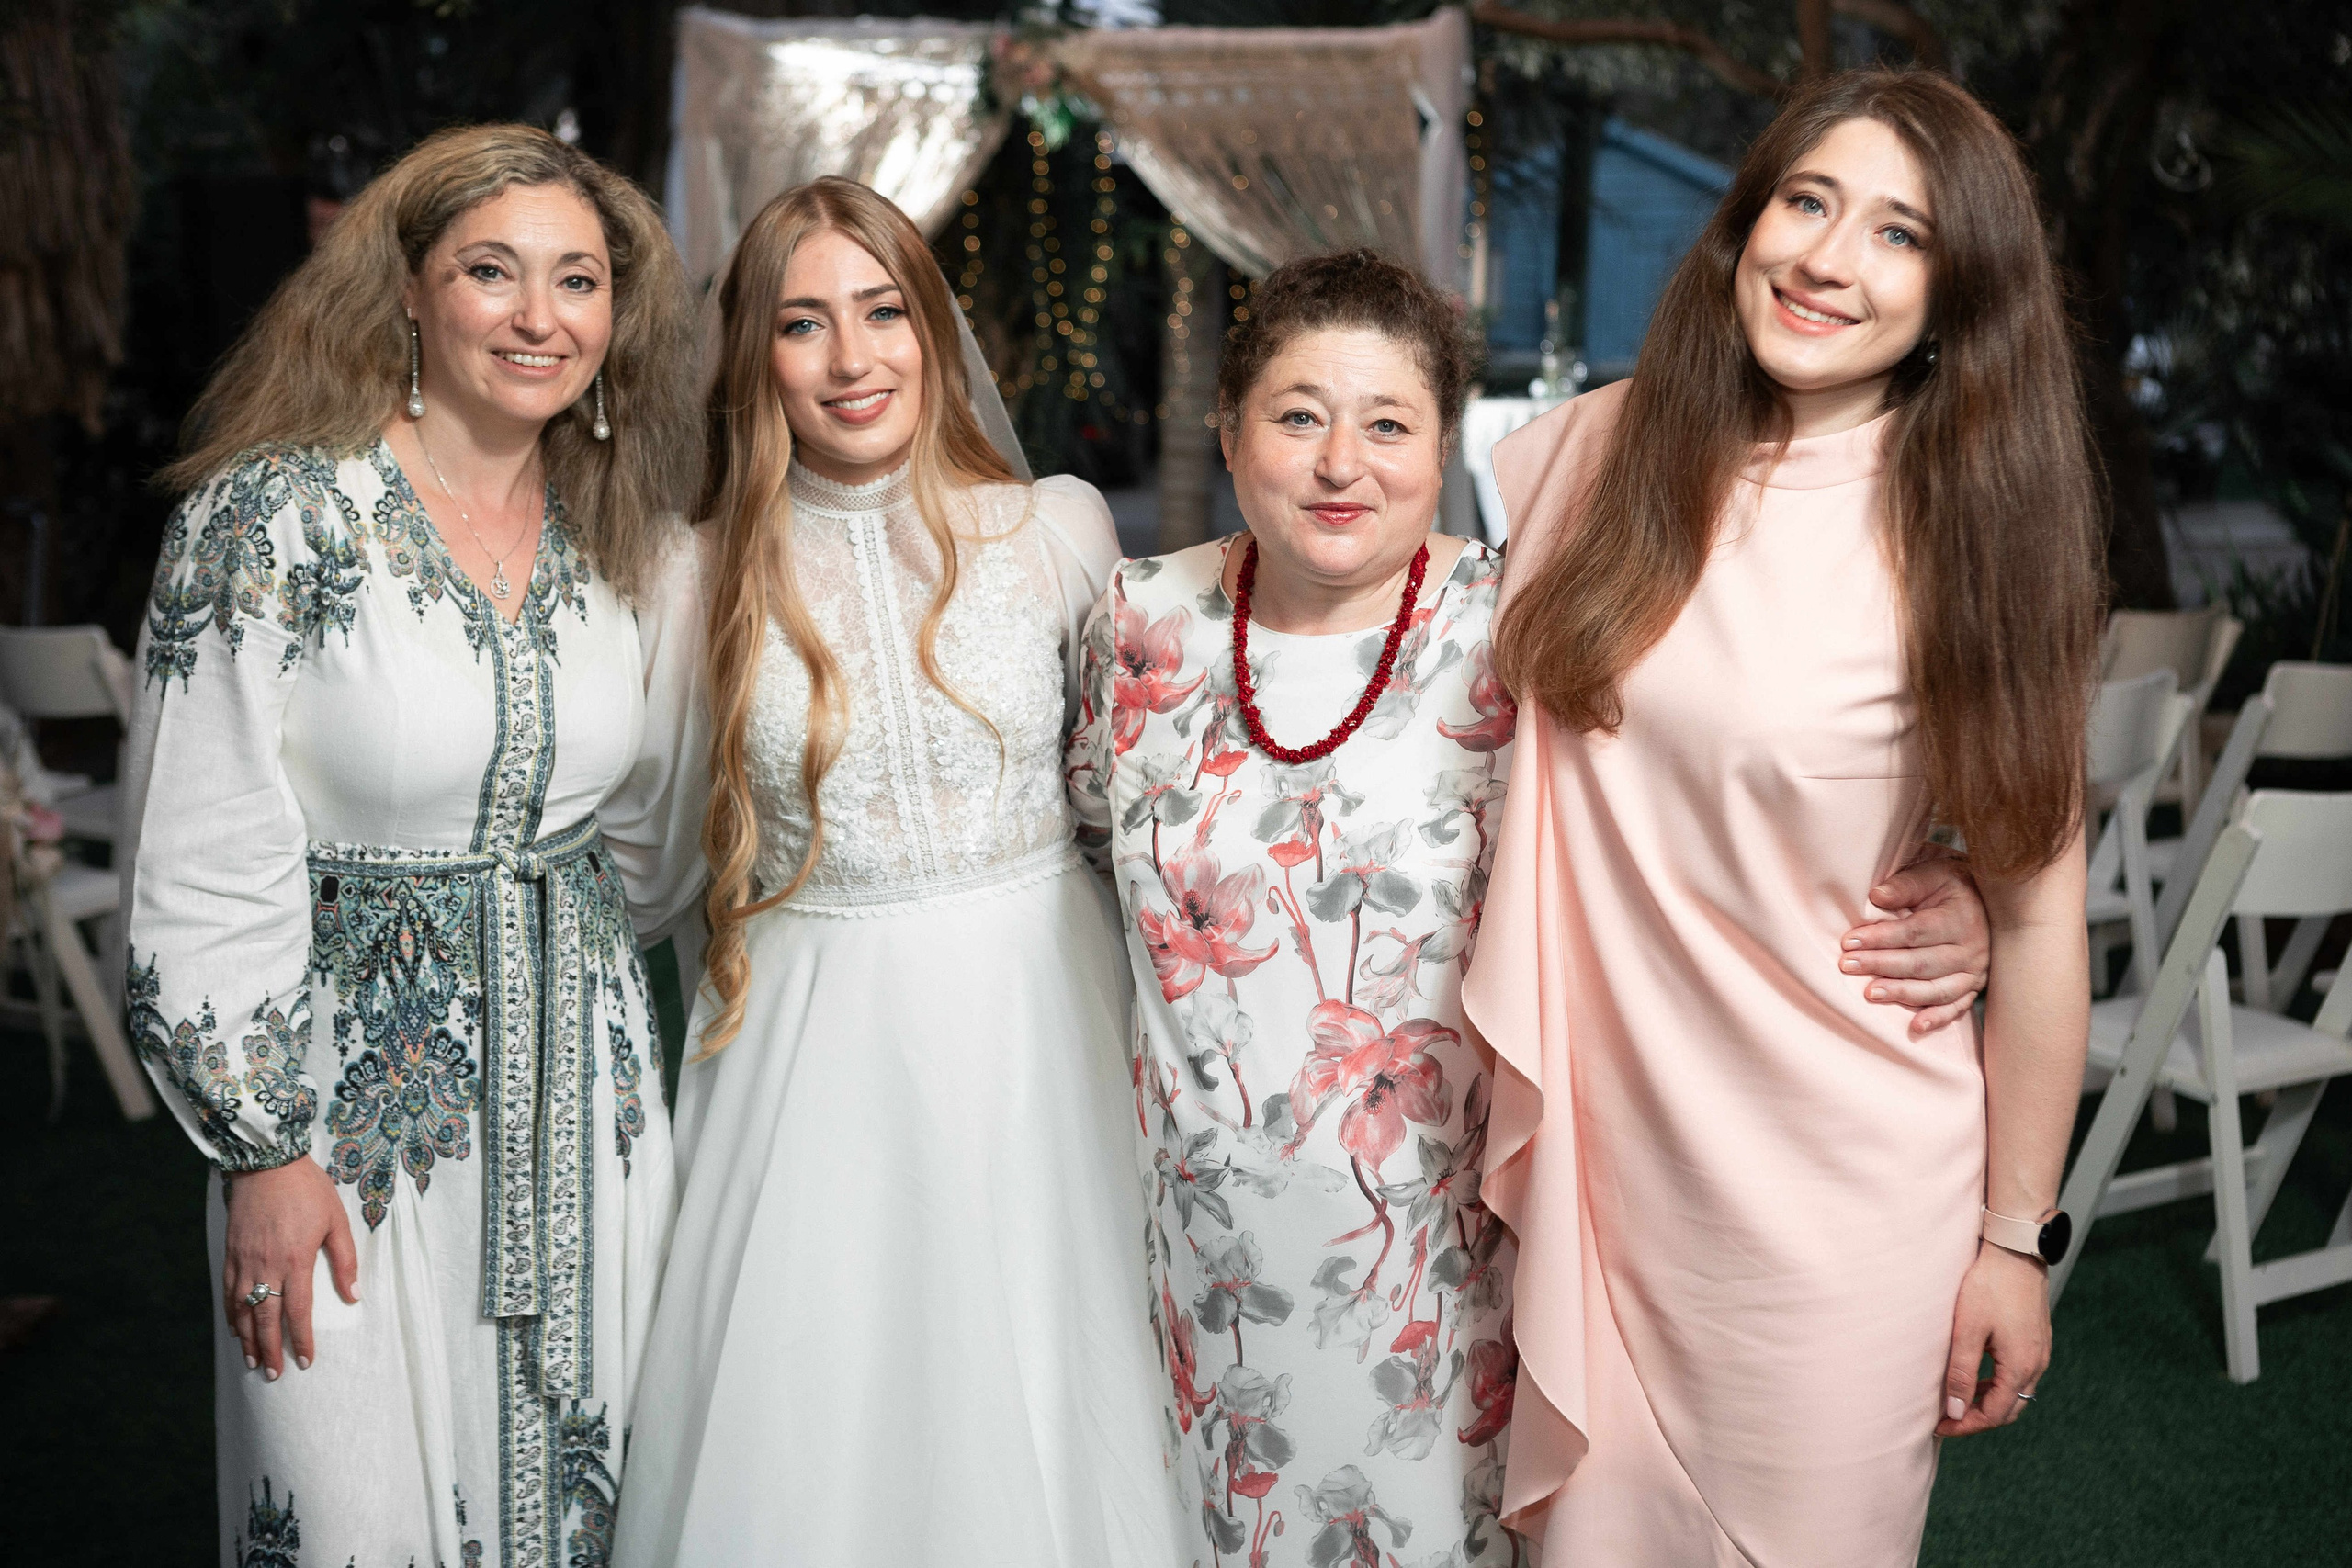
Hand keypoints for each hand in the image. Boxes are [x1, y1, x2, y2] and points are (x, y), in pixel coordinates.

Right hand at [221, 1158, 357, 1379]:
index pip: (299, 1310)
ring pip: (243, 1310)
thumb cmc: (307, 1190)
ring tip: (255, 1362)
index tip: (305, 1361)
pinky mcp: (229, 1253)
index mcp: (296, 1259)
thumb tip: (354, 1296)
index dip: (301, 1339)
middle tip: (275, 1375)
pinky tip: (235, 1330)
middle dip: (271, 1349)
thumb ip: (345, 1260)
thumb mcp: (336, 1220)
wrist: (265, 1162)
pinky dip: (231, 1315)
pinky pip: (227, 1292)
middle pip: (266, 1317)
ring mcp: (244, 1261)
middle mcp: (266, 1266)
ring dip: (248, 1339)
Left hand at [1843, 847, 1990, 1033]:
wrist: (1992, 899)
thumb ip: (1906, 884)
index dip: (1881, 938)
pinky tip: (1916, 1027)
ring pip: (1937, 988)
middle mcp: (1972, 947)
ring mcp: (1975, 970)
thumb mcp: (1933, 873)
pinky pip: (1958, 1006)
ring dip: (1902, 993)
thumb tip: (1876, 897)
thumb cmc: (1952, 885)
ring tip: (1870, 993)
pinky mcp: (1975, 985)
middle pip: (1922, 962)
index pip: (1915, 932)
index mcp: (1960, 917)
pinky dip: (1938, 1018)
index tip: (1849, 941)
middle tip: (1847, 966)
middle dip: (1882, 965)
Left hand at [1936, 1241, 2049, 1435]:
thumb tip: (1956, 1412)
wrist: (2015, 1251)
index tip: (1940, 1427)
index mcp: (2020, 1367)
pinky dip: (1997, 1384)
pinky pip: (2019, 1374)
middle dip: (1978, 1418)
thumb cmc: (1988, 1286)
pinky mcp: (2037, 1339)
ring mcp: (2040, 1352)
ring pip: (2015, 1393)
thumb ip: (1961, 1373)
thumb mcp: (1968, 1331)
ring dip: (1988, 1401)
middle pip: (2009, 1409)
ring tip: (1957, 1399)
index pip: (1994, 1414)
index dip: (1966, 1425)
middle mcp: (2036, 1365)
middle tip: (1948, 1419)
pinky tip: (1976, 1375)